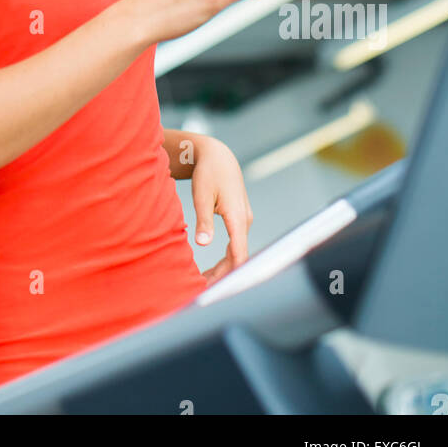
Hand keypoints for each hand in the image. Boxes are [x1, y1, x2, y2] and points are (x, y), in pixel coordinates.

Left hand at [190, 136, 253, 285]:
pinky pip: (236, 245)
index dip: (230, 274)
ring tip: (204, 283)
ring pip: (237, 252)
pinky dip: (226, 258)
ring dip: (223, 268)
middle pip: (238, 257)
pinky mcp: (239, 219)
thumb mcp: (202, 195)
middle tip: (202, 291)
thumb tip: (203, 244)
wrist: (218, 155)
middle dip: (223, 276)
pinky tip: (213, 268)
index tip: (217, 289)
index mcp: (238, 218)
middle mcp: (245, 221)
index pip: (240, 255)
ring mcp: (244, 220)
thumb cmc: (208, 172)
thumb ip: (203, 219)